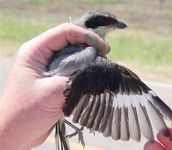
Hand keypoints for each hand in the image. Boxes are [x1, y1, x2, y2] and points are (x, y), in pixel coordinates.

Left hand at [0, 23, 109, 149]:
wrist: (16, 132)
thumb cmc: (26, 113)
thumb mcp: (52, 93)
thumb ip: (75, 79)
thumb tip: (96, 70)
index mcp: (35, 51)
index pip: (65, 32)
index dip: (86, 35)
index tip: (103, 48)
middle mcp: (42, 55)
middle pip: (70, 40)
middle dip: (90, 45)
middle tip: (105, 55)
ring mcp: (49, 66)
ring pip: (73, 54)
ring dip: (88, 57)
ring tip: (101, 64)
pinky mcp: (55, 77)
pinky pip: (73, 67)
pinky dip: (84, 68)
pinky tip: (93, 74)